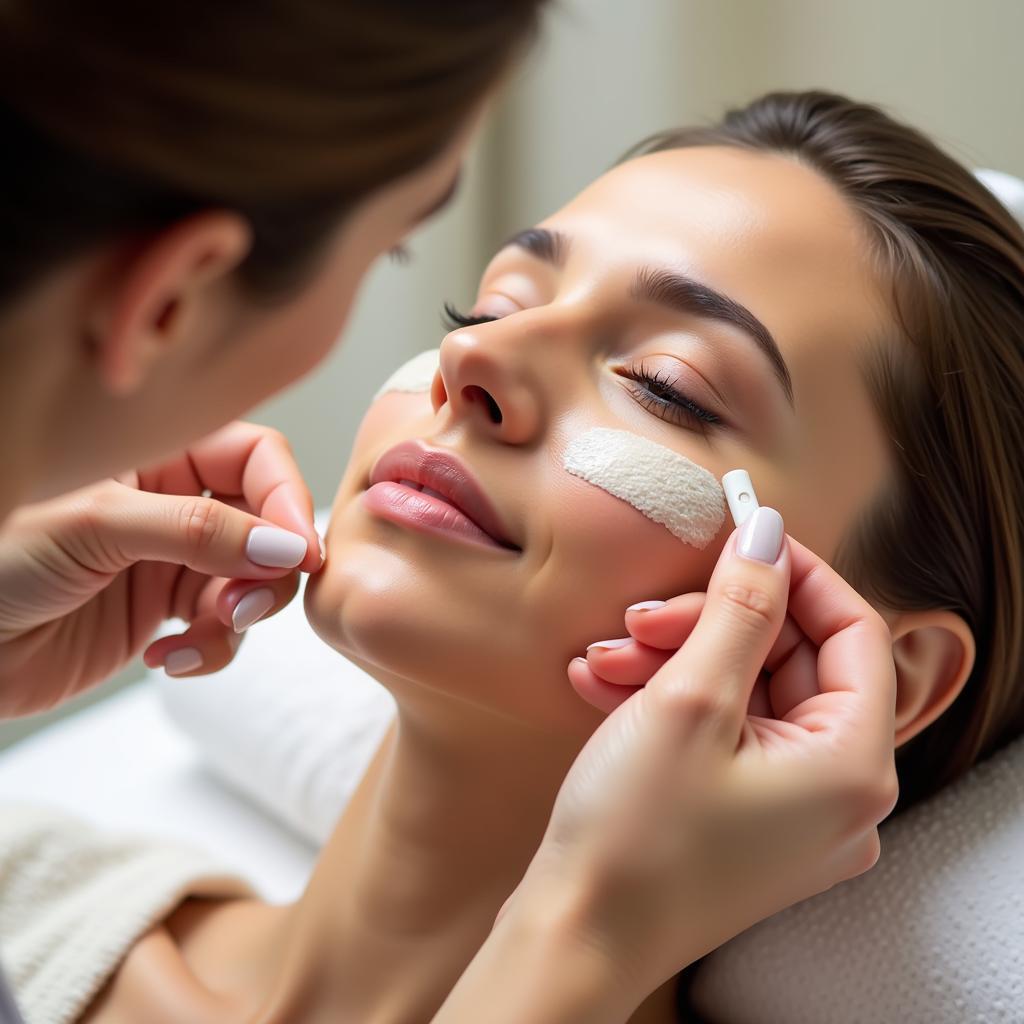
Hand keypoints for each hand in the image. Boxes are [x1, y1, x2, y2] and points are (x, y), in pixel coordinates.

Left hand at [0, 421, 322, 717]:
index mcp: (156, 455)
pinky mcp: (164, 613)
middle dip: (267, 569)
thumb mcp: (95, 528)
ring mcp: (173, 560)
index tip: (299, 550)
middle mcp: (174, 502)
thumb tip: (288, 547)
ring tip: (202, 633)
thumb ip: (197, 531)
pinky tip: (165, 660)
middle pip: (268, 523)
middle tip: (242, 606)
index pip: (256, 458)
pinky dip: (210, 649)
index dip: (287, 498)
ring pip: (254, 581)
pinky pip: (223, 629)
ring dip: (240, 615)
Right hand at [521, 511, 898, 1004]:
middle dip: (708, 625)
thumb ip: (740, 607)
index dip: (795, 572)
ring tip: (604, 658)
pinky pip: (723, 732)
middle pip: (790, 660)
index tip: (738, 537)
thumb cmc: (636, 835)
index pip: (854, 630)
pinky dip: (668, 700)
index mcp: (853, 765)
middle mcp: (838, 792)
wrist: (575, 937)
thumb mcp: (691, 699)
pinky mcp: (746, 817)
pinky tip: (603, 684)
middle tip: (641, 616)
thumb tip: (768, 533)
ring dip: (674, 660)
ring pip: (746, 692)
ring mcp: (792, 810)